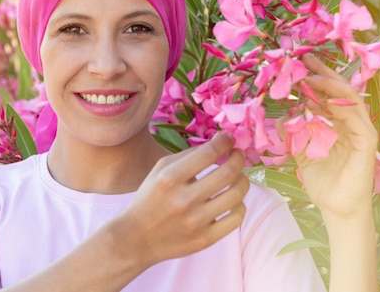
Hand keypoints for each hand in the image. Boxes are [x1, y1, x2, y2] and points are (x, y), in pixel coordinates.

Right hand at [116, 132, 249, 266]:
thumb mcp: (160, 169)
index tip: (229, 139)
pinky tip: (232, 200)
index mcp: (170, 178)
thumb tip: (220, 141)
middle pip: (228, 173)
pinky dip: (239, 205)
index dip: (225, 142)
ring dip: (242, 180)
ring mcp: (195, 222)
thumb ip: (189, 154)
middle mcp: (183, 200)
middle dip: (238, 158)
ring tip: (238, 177)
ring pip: (237, 195)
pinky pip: (236, 219)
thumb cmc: (150, 198)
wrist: (136, 238)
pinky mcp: (205, 240)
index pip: (209, 153)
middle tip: (238, 155)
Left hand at [289, 55, 377, 218]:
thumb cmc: (322, 181)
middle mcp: (353, 123)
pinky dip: (340, 106)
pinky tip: (324, 99)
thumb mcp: (301, 151)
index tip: (297, 63)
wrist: (336, 209)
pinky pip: (356, 117)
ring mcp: (363, 131)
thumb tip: (281, 115)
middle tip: (304, 58)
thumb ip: (293, 132)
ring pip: (350, 98)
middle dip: (323, 72)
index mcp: (339, 123)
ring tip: (308, 77)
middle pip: (341, 89)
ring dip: (329, 85)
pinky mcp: (368, 142)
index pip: (329, 93)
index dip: (315, 77)